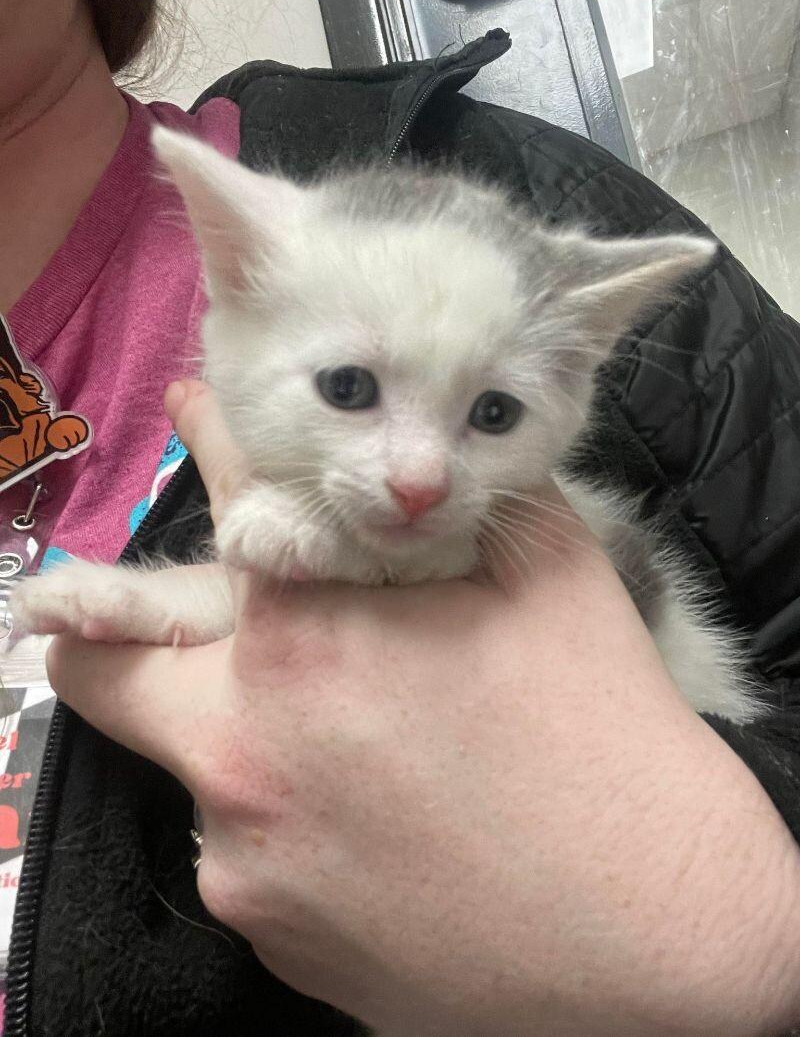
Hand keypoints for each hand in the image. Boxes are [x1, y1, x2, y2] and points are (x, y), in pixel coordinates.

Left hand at [47, 380, 799, 1036]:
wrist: (660, 942)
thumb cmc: (609, 744)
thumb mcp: (554, 578)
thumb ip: (464, 503)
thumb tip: (427, 476)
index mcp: (302, 640)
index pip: (225, 504)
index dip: (214, 443)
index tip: (200, 416)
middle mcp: (238, 754)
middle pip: (104, 670)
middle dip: (135, 628)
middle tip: (201, 617)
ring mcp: (243, 861)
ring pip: (202, 767)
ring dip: (259, 735)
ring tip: (367, 747)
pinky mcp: (270, 940)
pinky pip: (252, 852)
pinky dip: (298, 821)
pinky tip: (386, 829)